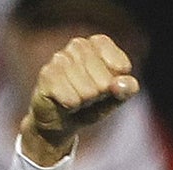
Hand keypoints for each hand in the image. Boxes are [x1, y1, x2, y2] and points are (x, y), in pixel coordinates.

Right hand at [20, 34, 138, 164]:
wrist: (61, 120)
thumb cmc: (91, 104)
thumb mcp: (114, 98)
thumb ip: (125, 90)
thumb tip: (121, 84)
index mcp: (98, 45)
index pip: (120, 65)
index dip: (116, 85)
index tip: (109, 88)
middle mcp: (79, 45)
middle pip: (104, 82)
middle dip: (99, 97)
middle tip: (89, 98)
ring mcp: (60, 58)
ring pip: (87, 91)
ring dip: (84, 103)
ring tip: (77, 99)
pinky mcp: (47, 74)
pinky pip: (71, 98)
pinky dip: (72, 106)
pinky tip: (65, 102)